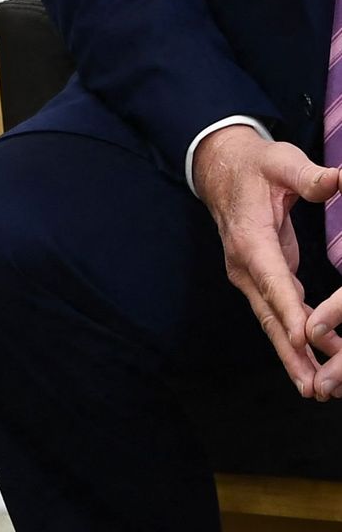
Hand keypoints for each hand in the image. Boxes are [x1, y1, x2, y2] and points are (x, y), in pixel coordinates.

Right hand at [192, 126, 339, 395]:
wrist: (221, 168)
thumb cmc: (256, 165)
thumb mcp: (282, 162)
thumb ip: (309, 177)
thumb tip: (338, 180)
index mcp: (250, 235)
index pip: (271, 275)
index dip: (288, 307)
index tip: (303, 339)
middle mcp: (244, 262)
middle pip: (269, 313)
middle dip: (291, 351)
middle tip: (314, 387)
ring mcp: (249, 274)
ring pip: (272, 321)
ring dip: (294, 355)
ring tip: (318, 389)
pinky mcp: (259, 279)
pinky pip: (278, 313)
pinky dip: (296, 339)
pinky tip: (318, 361)